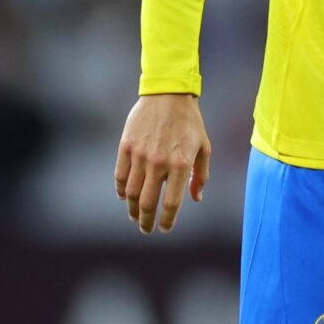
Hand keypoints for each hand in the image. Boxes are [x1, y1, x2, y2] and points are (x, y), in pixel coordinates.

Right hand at [116, 93, 210, 233]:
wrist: (168, 94)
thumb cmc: (190, 122)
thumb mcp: (203, 148)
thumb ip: (200, 176)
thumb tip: (196, 199)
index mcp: (180, 165)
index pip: (170, 204)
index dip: (166, 221)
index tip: (164, 229)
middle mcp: (159, 163)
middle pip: (147, 204)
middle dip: (146, 222)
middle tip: (146, 229)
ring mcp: (140, 155)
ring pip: (130, 193)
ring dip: (132, 209)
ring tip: (135, 216)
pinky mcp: (126, 147)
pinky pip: (119, 176)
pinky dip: (120, 190)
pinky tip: (124, 196)